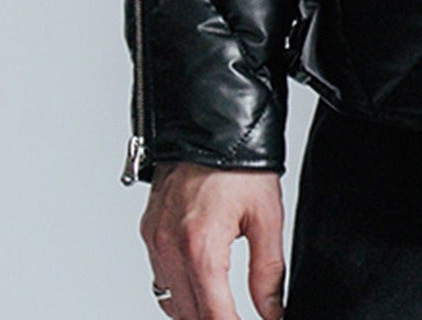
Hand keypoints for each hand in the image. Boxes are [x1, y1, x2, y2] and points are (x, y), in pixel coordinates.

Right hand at [139, 162, 286, 319]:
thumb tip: (272, 312)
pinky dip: (180, 291)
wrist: (210, 121)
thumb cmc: (241, 162)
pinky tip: (203, 284)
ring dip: (197, 312)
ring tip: (226, 307)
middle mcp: (169, 249)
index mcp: (200, 247)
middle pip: (190, 317)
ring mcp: (154, 241)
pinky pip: (160, 279)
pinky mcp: (149, 232)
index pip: (214, 317)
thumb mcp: (266, 215)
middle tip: (241, 315)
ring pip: (171, 304)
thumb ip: (268, 272)